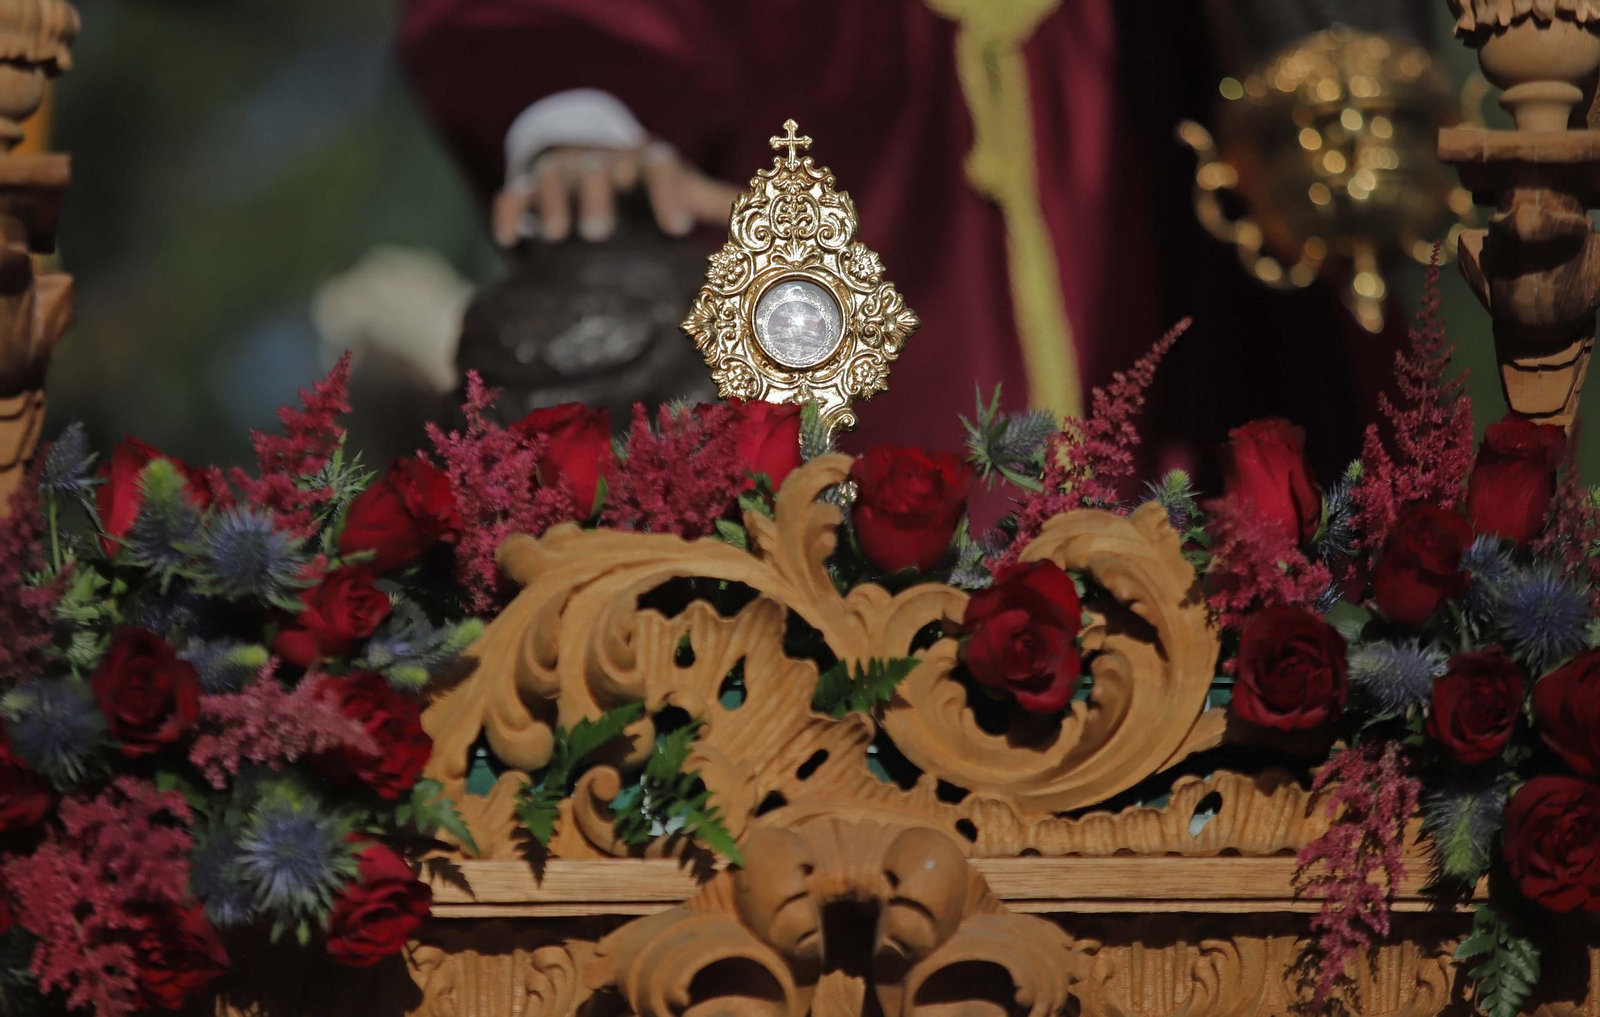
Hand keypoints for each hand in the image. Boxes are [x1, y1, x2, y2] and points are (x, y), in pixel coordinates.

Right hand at [493, 143, 736, 246]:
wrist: (591, 167)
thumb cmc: (648, 193)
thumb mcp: (685, 192)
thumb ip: (722, 206)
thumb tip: (781, 222)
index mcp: (644, 163)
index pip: (658, 166)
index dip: (668, 192)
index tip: (676, 228)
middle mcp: (603, 164)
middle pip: (601, 171)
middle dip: (601, 197)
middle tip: (603, 232)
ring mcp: (563, 174)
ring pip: (554, 179)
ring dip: (554, 205)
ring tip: (558, 237)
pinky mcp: (527, 190)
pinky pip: (512, 197)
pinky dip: (508, 215)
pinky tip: (508, 242)